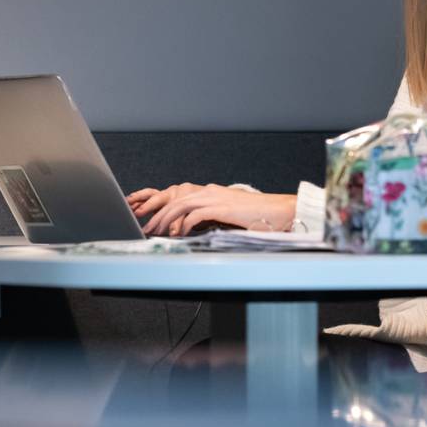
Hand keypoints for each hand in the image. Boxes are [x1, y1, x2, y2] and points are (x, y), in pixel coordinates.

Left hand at [125, 184, 296, 236]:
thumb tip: (193, 230)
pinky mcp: (221, 207)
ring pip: (180, 206)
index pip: (179, 199)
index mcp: (210, 192)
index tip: (154, 223)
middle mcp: (209, 191)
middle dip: (158, 215)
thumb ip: (210, 218)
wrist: (279, 211)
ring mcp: (215, 197)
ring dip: (165, 220)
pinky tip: (178, 234)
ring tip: (156, 232)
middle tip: (147, 229)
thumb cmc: (257, 216)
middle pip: (175, 201)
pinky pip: (195, 215)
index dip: (163, 210)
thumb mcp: (228, 216)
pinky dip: (183, 225)